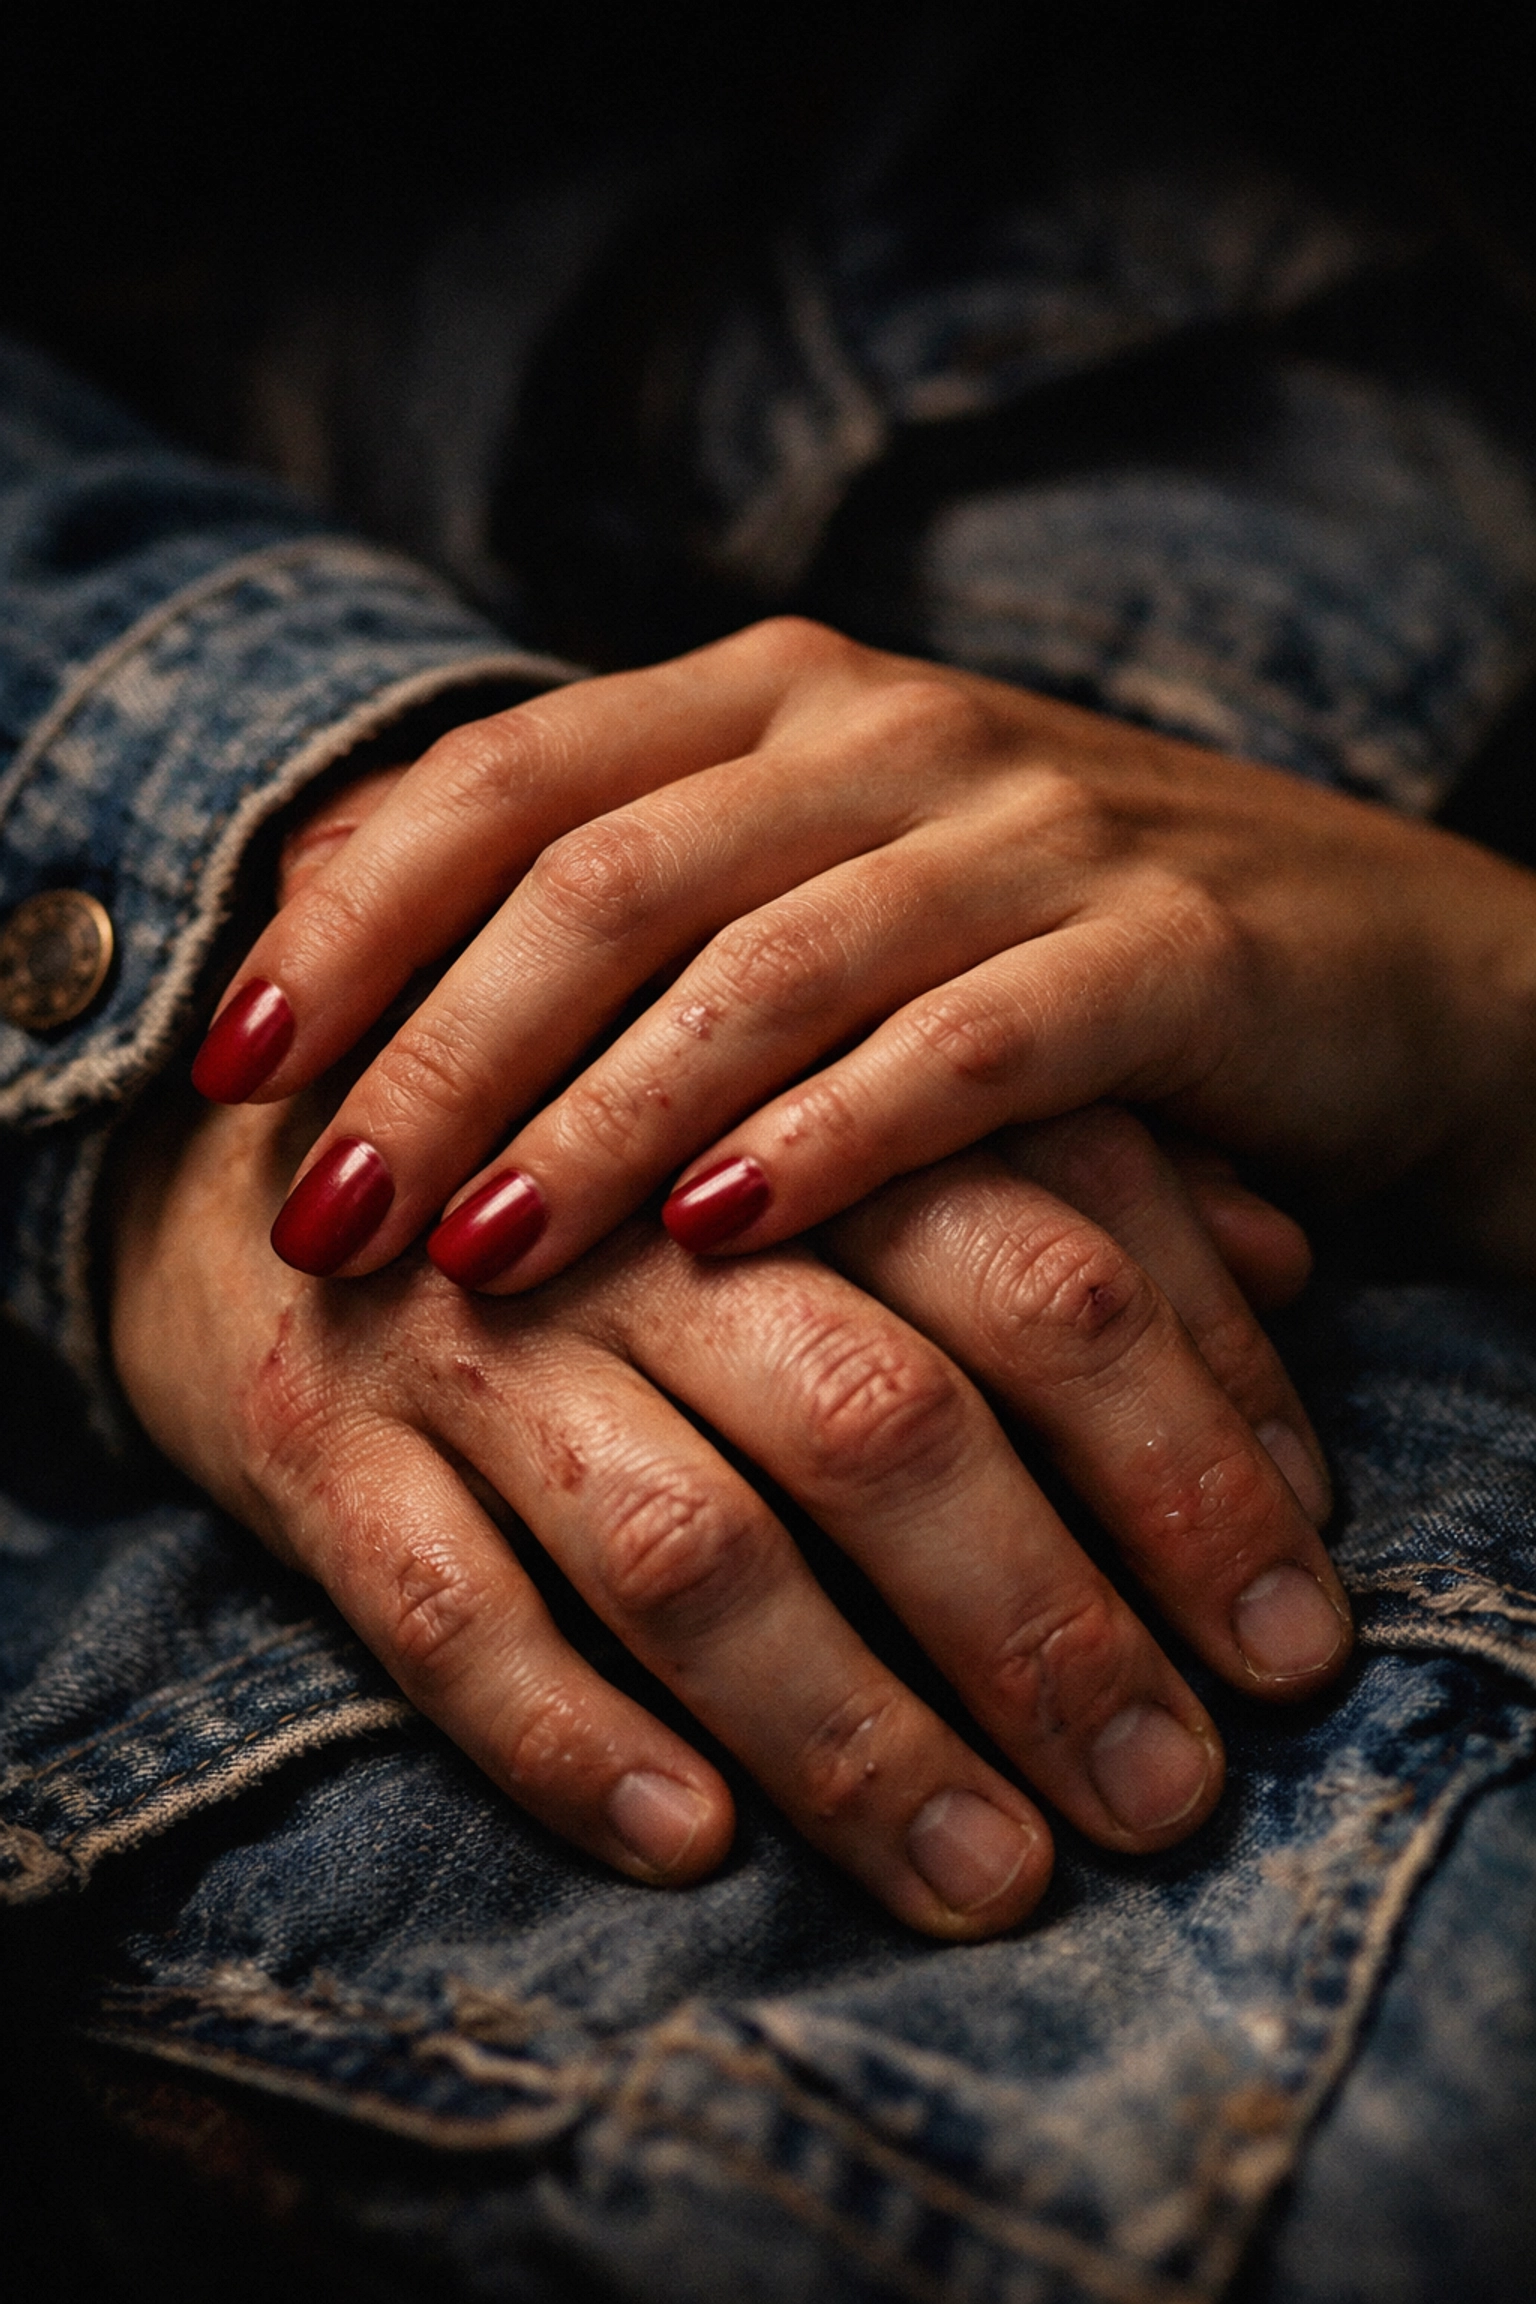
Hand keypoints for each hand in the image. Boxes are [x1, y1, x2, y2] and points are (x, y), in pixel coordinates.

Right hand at [109, 1074, 1343, 1940]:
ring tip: (990, 1877)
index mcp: (787, 1111)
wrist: (246, 1130)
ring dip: (851, 1731)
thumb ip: (1056, 1170)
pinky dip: (566, 1740)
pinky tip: (694, 1849)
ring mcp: (465, 1340)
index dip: (1191, 1454)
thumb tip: (1288, 1272)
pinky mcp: (312, 1450)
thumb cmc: (593, 1146)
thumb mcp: (824, 1122)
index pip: (1044, 1264)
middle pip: (883, 1415)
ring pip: (684, 1545)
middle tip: (1173, 1795)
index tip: (1292, 1631)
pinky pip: (442, 1614)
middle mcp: (630, 1218)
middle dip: (1049, 1626)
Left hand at [191, 619, 1535, 1288]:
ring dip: (605, 1114)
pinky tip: (728, 1240)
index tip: (232, 1073)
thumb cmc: (1047, 952)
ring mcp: (1030, 829)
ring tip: (481, 1252)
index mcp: (774, 697)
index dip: (350, 922)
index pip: (502, 779)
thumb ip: (636, 899)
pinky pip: (970, 1046)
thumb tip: (359, 957)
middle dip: (440, 1051)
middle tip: (329, 1213)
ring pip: (766, 964)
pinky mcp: (1167, 949)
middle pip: (602, 876)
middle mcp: (883, 730)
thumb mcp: (830, 891)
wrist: (1378, 962)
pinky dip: (838, 1138)